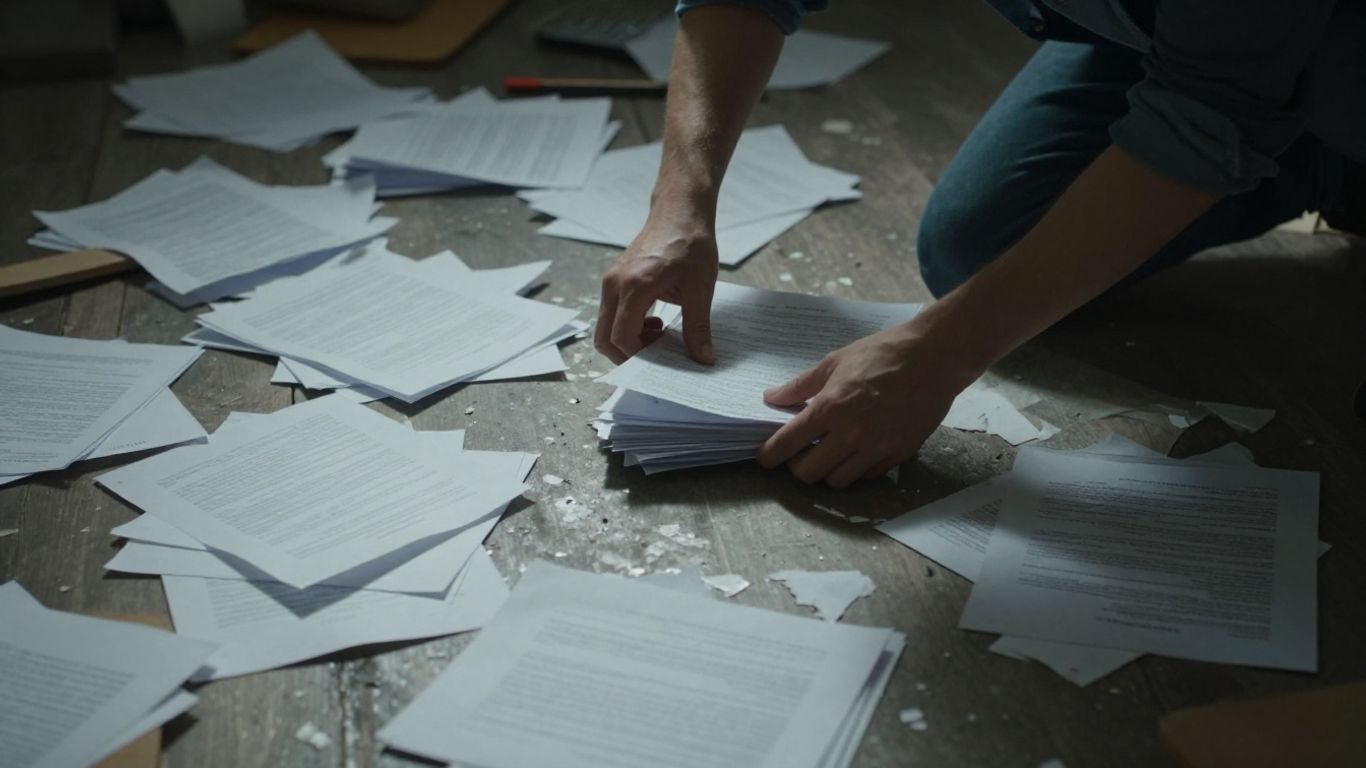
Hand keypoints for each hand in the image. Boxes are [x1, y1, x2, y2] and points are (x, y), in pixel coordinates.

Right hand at [596, 212, 719, 364]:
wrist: (680, 211)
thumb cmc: (691, 243)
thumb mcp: (700, 289)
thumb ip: (698, 328)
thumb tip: (704, 359)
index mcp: (634, 286)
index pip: (621, 336)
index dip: (638, 356)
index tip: (662, 361)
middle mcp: (615, 284)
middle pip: (603, 337)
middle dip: (628, 355)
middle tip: (657, 357)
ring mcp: (611, 281)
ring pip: (605, 327)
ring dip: (629, 340)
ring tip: (660, 335)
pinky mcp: (615, 279)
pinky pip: (611, 313)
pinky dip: (627, 326)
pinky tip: (655, 322)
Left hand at [756, 324, 972, 487]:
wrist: (934, 358)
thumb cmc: (882, 354)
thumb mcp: (834, 362)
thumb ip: (799, 386)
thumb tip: (771, 398)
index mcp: (831, 407)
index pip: (788, 444)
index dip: (770, 455)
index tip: (765, 457)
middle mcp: (852, 434)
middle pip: (809, 473)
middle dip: (797, 466)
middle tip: (800, 451)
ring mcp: (877, 448)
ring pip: (837, 481)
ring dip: (827, 470)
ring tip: (828, 451)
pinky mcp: (898, 455)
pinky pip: (867, 476)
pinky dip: (855, 468)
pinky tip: (856, 449)